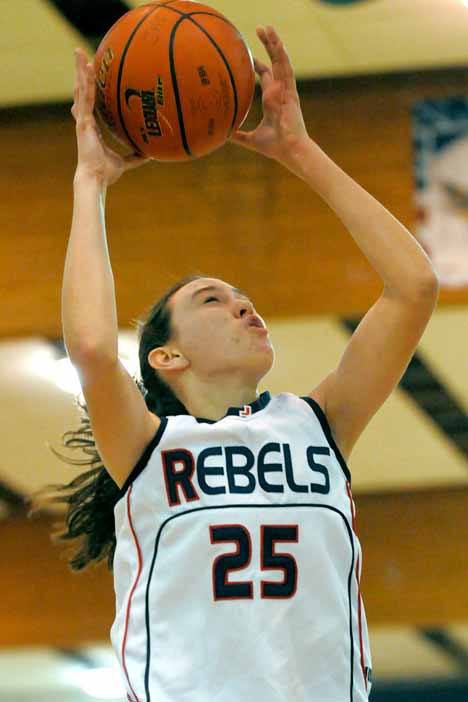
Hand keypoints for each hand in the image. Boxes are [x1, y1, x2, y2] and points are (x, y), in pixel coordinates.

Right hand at [72, 48, 149, 186]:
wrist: (96, 179)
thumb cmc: (106, 173)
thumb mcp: (125, 161)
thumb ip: (135, 156)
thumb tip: (151, 154)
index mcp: (92, 128)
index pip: (91, 104)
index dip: (90, 89)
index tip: (92, 76)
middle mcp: (85, 121)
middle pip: (82, 92)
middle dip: (81, 74)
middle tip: (82, 56)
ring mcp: (83, 120)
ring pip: (80, 90)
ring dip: (80, 71)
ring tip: (79, 52)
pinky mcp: (84, 122)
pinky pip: (86, 98)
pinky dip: (86, 83)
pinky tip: (86, 69)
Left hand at [229, 26, 308, 163]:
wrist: (289, 150)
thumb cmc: (274, 147)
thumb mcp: (251, 140)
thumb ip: (238, 135)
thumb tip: (223, 135)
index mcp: (272, 100)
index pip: (266, 77)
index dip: (258, 65)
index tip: (248, 56)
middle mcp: (280, 91)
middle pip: (274, 63)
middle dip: (267, 46)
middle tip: (259, 30)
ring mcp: (286, 90)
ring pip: (280, 61)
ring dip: (274, 44)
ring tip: (268, 28)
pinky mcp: (291, 92)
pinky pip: (286, 69)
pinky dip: (282, 55)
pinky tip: (277, 43)